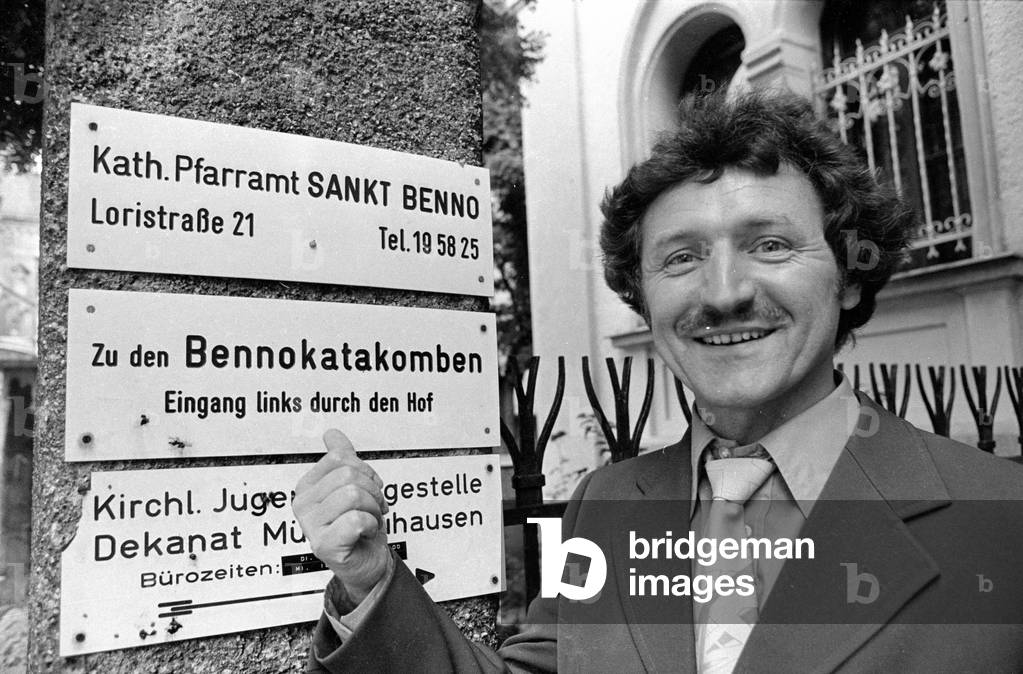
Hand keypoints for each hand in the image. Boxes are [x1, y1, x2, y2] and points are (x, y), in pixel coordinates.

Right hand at [293, 429, 389, 603]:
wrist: (369, 563)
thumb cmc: (360, 527)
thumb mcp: (353, 486)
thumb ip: (341, 459)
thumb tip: (331, 433)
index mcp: (308, 487)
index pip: (339, 457)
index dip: (365, 471)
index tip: (369, 489)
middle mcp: (304, 504)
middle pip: (348, 475)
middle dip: (372, 491)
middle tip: (372, 509)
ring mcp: (311, 526)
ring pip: (353, 494)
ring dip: (373, 509)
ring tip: (369, 521)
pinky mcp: (324, 545)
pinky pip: (356, 519)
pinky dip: (371, 525)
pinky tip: (364, 533)